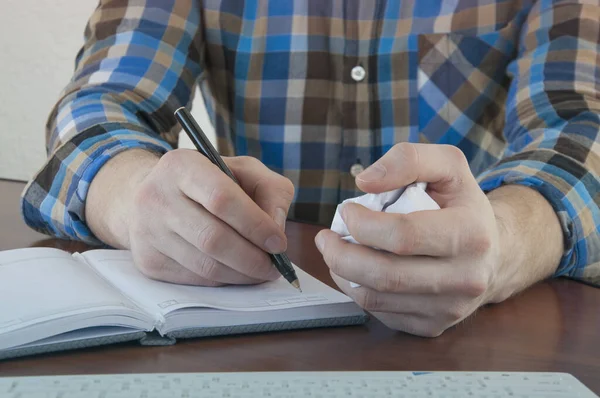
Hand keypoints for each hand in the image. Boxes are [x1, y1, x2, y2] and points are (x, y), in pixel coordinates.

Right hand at [87, 149, 293, 285]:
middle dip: (252, 258)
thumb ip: (271, 190)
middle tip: (274, 267)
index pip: (221, 199)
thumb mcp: (244, 170)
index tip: (278, 243)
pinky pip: (194, 279)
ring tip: (260, 271)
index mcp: (182, 165)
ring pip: (204, 265)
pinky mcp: (148, 260)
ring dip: (241, 275)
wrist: (155, 195)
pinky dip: (223, 280)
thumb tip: (277, 227)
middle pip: (212, 238)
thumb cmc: (208, 182)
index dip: (255, 225)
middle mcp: (156, 196)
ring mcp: (147, 231)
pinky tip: (236, 272)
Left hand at [315, 143, 561, 336]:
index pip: (403, 236)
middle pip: (386, 275)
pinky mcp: (433, 326)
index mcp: (470, 234)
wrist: (494, 253)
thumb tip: (364, 182)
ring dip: (343, 273)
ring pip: (377, 299)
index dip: (363, 224)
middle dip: (341, 255)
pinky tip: (356, 271)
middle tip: (325, 238)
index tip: (346, 211)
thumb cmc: (462, 204)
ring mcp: (450, 308)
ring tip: (335, 251)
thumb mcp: (448, 165)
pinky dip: (357, 291)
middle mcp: (465, 278)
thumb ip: (408, 160)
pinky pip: (381, 314)